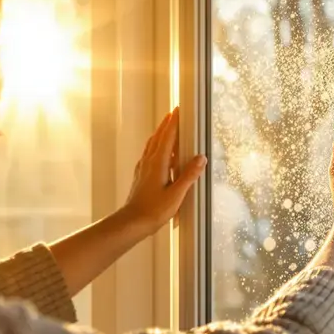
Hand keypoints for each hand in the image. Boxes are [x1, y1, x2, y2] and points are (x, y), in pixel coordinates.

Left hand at [121, 107, 207, 234]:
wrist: (133, 222)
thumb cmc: (153, 210)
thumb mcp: (176, 194)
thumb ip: (189, 175)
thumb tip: (200, 158)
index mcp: (157, 163)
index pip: (167, 137)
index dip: (173, 123)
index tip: (178, 111)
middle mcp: (148, 162)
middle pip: (158, 137)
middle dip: (166, 125)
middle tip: (173, 114)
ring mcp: (143, 168)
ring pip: (152, 145)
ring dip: (160, 135)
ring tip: (167, 129)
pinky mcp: (141, 176)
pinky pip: (149, 155)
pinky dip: (156, 147)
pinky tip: (159, 153)